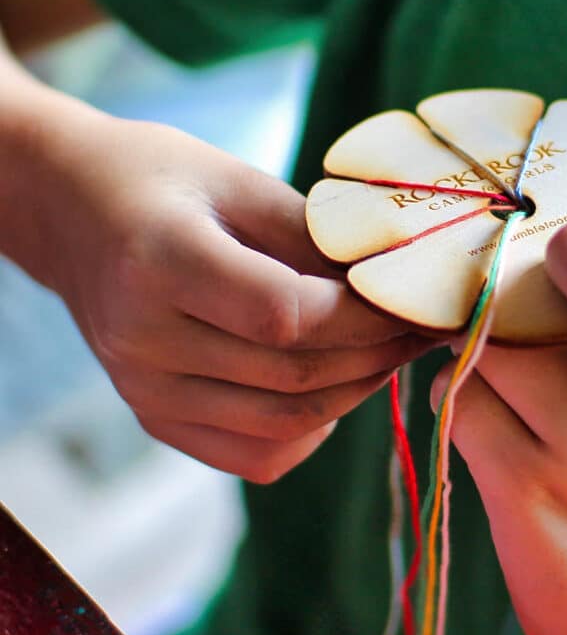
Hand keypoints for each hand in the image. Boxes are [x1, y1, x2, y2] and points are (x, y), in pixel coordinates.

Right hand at [23, 107, 434, 482]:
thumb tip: (394, 282)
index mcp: (161, 263)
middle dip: (379, 355)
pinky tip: (336, 388)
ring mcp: (143, 389)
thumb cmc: (162, 180)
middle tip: (424, 327)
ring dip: (355, 393)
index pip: (287, 316)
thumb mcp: (240, 181)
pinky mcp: (153, 416)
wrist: (73, 212)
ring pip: (282, 426)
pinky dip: (310, 432)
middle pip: (293, 376)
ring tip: (392, 353)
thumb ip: (315, 234)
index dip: (366, 317)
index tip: (416, 300)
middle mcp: (144, 340)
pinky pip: (252, 455)